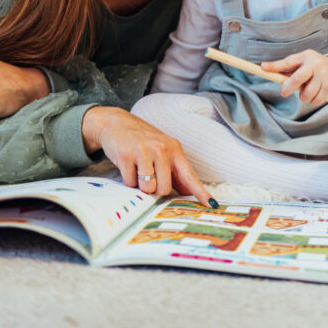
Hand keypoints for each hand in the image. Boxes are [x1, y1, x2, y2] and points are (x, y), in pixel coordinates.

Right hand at [83, 107, 214, 206]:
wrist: (116, 122)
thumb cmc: (142, 140)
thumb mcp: (163, 149)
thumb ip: (174, 170)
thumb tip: (188, 192)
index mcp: (174, 149)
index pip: (190, 175)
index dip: (201, 192)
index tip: (212, 205)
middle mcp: (162, 149)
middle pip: (164, 189)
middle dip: (155, 188)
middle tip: (149, 175)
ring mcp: (144, 152)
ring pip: (148, 188)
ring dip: (141, 185)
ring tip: (138, 169)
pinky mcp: (126, 156)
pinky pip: (131, 183)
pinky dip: (128, 180)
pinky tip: (128, 165)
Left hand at [262, 50, 327, 105]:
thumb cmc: (314, 67)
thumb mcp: (302, 62)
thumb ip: (286, 67)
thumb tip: (264, 68)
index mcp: (306, 56)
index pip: (288, 62)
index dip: (275, 66)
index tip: (262, 68)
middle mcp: (315, 64)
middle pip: (297, 79)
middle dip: (288, 88)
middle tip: (284, 93)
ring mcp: (324, 76)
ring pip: (305, 94)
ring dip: (303, 97)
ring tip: (307, 91)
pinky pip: (315, 101)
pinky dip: (313, 101)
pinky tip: (317, 94)